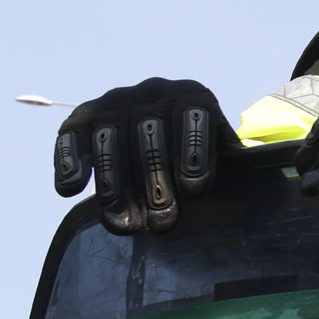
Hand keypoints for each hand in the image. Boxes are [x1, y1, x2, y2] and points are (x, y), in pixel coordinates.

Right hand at [55, 79, 238, 234]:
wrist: (165, 134)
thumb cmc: (202, 155)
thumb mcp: (225, 155)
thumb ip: (239, 168)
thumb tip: (250, 194)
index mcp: (194, 96)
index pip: (195, 117)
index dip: (195, 154)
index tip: (196, 192)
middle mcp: (153, 91)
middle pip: (151, 135)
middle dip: (156, 185)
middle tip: (162, 226)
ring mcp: (114, 102)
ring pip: (110, 138)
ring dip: (115, 186)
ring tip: (124, 226)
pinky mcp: (81, 119)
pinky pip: (71, 137)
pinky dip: (68, 161)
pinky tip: (70, 190)